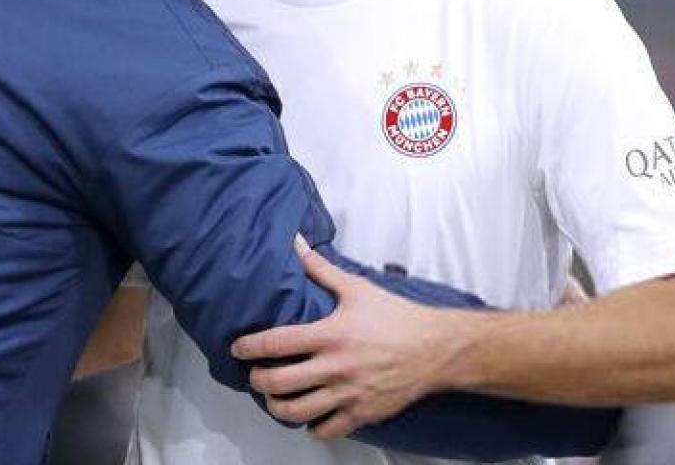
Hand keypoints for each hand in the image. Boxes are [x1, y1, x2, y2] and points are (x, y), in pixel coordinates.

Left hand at [230, 237, 452, 439]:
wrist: (437, 349)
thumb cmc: (398, 317)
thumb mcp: (357, 288)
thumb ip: (321, 269)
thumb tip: (296, 243)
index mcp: (331, 334)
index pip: (276, 344)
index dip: (249, 347)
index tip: (237, 348)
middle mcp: (336, 367)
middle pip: (279, 383)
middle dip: (258, 381)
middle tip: (255, 376)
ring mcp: (349, 393)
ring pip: (297, 412)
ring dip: (277, 407)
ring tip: (274, 399)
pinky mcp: (363, 413)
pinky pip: (327, 430)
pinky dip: (311, 426)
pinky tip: (309, 415)